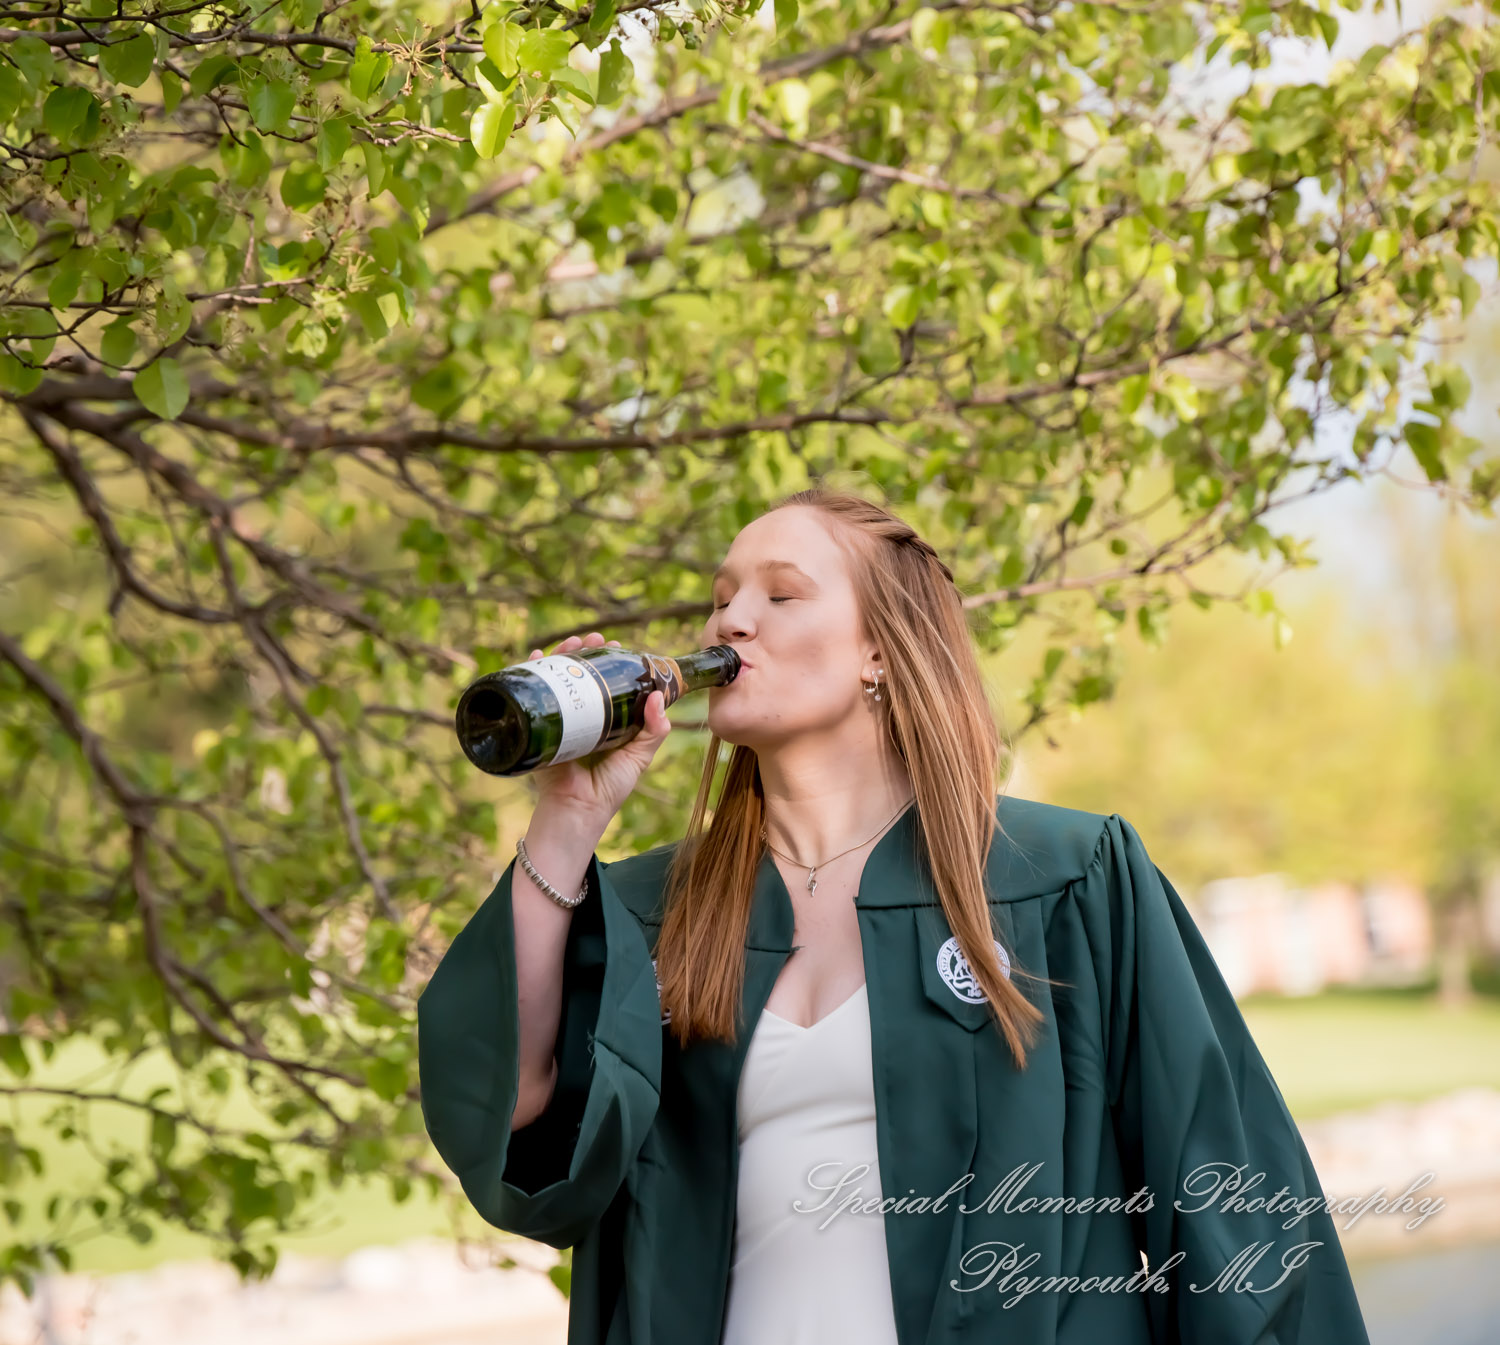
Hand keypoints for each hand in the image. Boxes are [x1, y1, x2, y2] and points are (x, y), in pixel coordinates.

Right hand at [525, 633, 672, 824]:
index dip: (609, 661)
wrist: (578, 811)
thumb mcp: (639, 756)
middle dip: (584, 651)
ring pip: (556, 677)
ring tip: (572, 643)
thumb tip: (658, 696)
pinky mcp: (537, 726)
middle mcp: (580, 714)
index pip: (604, 681)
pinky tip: (536, 657)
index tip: (618, 646)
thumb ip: (655, 730)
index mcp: (603, 719)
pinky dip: (530, 672)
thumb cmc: (609, 788)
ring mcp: (557, 718)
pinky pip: (531, 695)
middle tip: (594, 640)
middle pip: (578, 673)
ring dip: (561, 654)